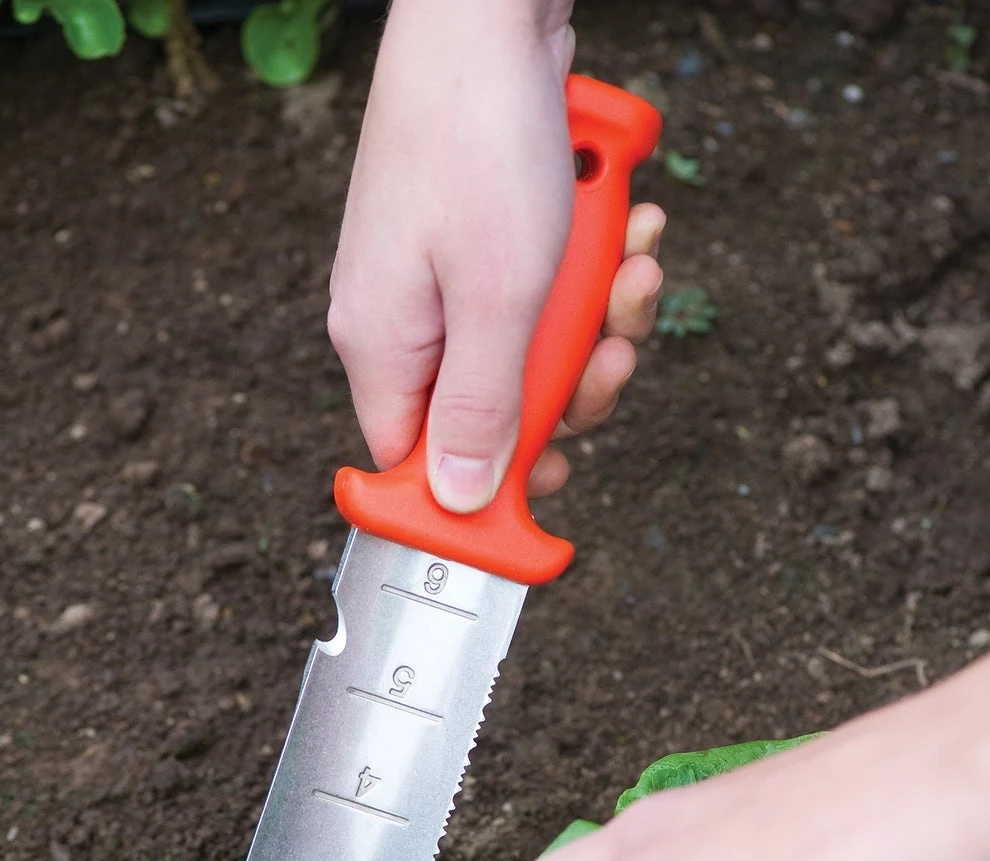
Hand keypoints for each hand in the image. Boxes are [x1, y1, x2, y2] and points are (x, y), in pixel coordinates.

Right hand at [327, 0, 663, 511]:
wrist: (488, 13)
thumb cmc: (479, 142)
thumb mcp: (495, 297)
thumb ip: (480, 409)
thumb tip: (461, 501)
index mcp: (384, 348)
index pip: (417, 466)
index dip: (488, 488)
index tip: (556, 478)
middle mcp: (406, 324)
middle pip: (493, 414)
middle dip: (574, 385)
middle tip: (614, 350)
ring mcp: (442, 283)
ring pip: (531, 353)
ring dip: (598, 320)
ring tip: (637, 265)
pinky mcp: (480, 246)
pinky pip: (543, 296)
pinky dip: (592, 273)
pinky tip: (629, 232)